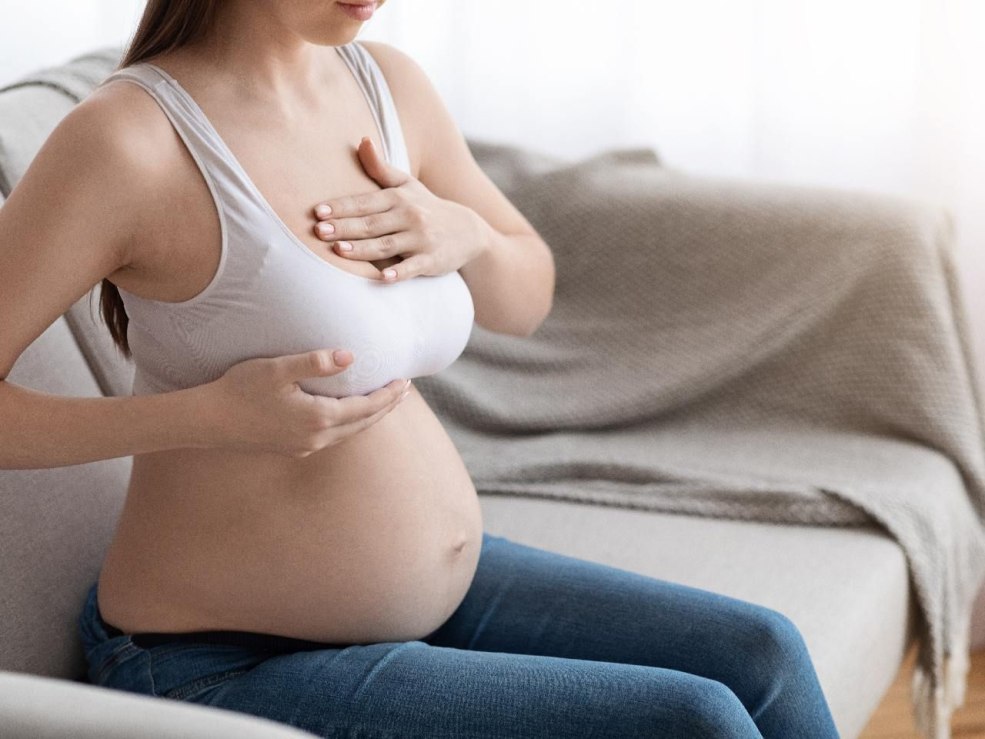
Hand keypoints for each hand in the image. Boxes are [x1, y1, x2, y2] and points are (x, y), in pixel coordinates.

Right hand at [202, 348, 410, 457]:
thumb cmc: (240, 390)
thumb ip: (314, 362)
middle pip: (363, 424)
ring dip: (369, 417)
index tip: (405, 382)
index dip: (388, 396)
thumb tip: (350, 356)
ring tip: (383, 401)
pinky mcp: (293, 449)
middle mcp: (316, 438)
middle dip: (386, 407)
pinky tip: (348, 414)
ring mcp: (305, 447)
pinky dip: (349, 424)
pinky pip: (333, 437)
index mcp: (318, 418)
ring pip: (349, 433)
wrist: (208, 421)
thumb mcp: (277, 370)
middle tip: (404, 391)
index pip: (366, 408)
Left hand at [311, 136, 489, 282]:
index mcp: (399, 198)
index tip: (318, 212)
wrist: (468, 231)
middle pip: (371, 224)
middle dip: (345, 227)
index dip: (341, 207)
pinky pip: (413, 268)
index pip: (364, 202)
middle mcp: (410, 216)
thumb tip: (362, 140)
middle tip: (319, 231)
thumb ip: (380, 168)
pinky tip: (383, 277)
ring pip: (387, 245)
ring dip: (363, 249)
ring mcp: (421, 239)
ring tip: (339, 251)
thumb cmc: (427, 207)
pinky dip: (399, 273)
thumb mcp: (407, 185)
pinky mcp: (431, 260)